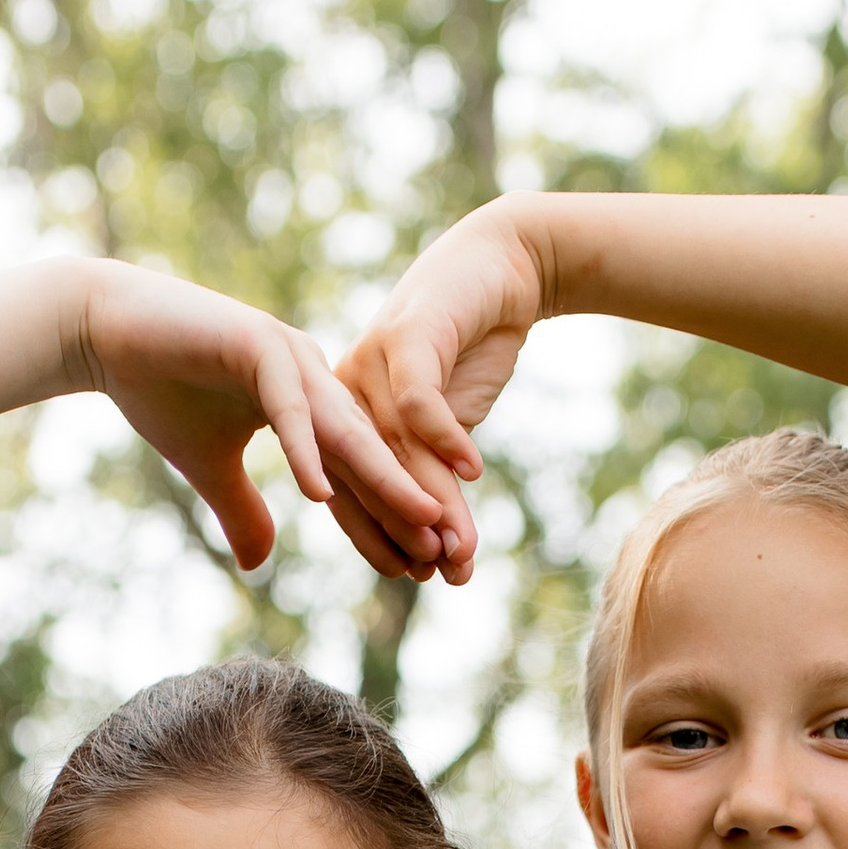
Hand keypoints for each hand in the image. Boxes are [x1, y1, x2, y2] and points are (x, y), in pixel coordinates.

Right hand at [70, 260, 451, 580]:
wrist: (104, 332)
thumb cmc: (159, 391)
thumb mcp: (209, 468)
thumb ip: (243, 509)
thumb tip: (261, 564)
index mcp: (310, 401)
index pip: (359, 468)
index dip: (390, 516)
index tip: (422, 567)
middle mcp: (311, 375)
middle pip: (369, 450)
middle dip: (410, 501)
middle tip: (450, 551)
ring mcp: (287, 355)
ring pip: (344, 427)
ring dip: (383, 475)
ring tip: (422, 519)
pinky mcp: (255, 342)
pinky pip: (287, 405)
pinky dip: (304, 447)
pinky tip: (321, 491)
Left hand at [335, 199, 552, 583]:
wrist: (503, 270)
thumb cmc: (471, 349)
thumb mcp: (448, 424)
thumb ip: (438, 479)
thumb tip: (445, 554)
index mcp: (343, 413)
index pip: (354, 490)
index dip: (387, 538)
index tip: (423, 579)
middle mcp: (346, 388)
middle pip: (372, 476)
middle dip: (409, 531)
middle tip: (442, 573)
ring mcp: (371, 360)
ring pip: (396, 449)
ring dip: (432, 500)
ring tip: (460, 545)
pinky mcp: (407, 335)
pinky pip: (420, 402)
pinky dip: (446, 440)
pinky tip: (474, 472)